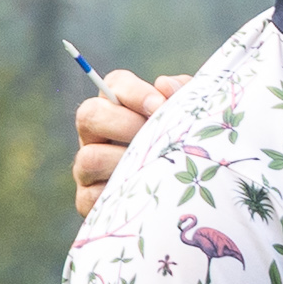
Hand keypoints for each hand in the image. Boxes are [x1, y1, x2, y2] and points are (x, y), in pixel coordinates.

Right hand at [73, 70, 187, 216]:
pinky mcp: (88, 198)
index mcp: (119, 107)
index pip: (114, 84)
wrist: (195, 197)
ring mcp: (88, 167)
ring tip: (154, 168)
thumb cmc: (190, 149)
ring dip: (123, 162)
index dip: (134, 92)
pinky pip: (91, 196)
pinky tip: (145, 192)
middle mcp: (96, 134)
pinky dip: (119, 194)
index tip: (159, 105)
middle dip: (124, 124)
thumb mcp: (192, 119)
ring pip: (88, 157)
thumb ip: (182, 96)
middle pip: (88, 115)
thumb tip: (164, 85)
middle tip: (155, 137)